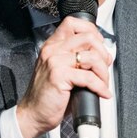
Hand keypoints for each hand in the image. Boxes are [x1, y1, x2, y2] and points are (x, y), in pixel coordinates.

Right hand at [15, 15, 112, 137]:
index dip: (92, 32)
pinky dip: (100, 87)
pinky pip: (89, 77)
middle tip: (103, 68)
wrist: (32, 114)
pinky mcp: (59, 76)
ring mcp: (55, 62)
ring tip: (102, 83)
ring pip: (92, 56)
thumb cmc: (47, 96)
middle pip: (88, 37)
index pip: (73, 23)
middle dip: (103, 53)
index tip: (98, 47)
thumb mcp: (59, 71)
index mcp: (52, 46)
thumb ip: (74, 59)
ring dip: (103, 72)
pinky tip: (101, 93)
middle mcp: (52, 50)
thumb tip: (101, 56)